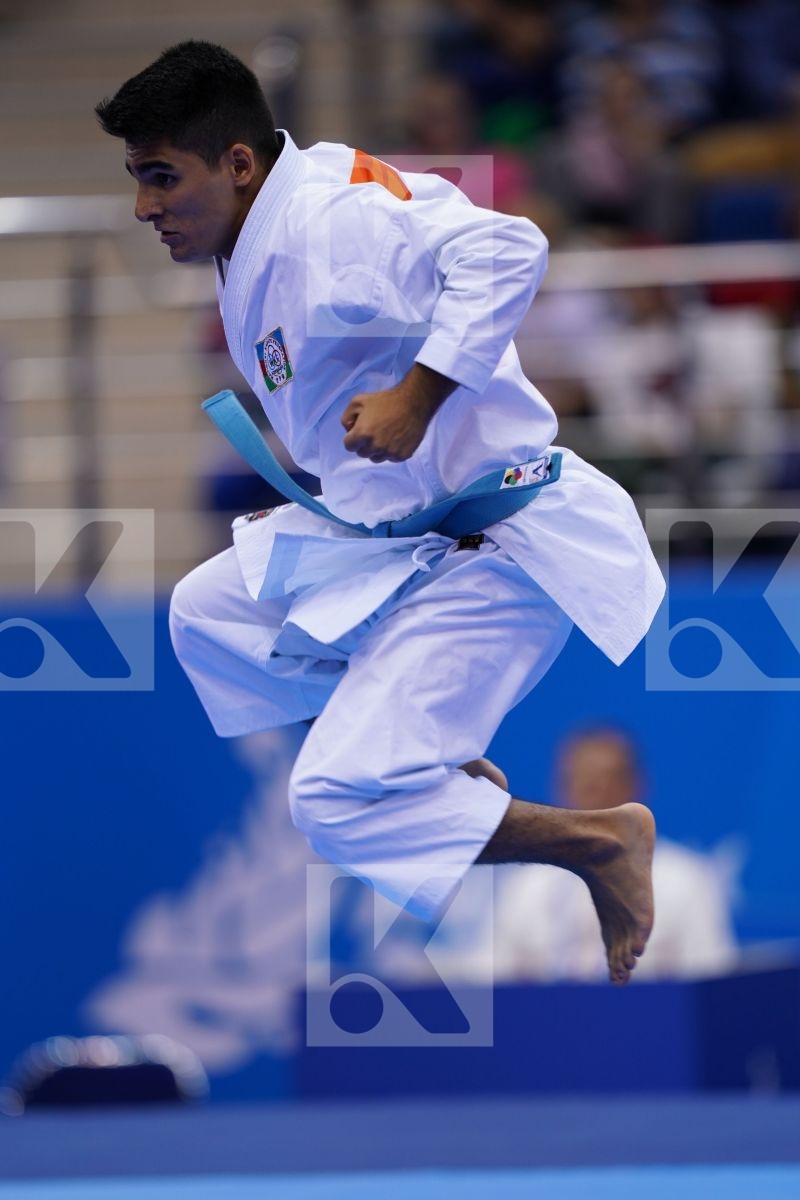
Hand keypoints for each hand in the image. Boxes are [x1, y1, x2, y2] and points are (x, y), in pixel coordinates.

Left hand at [341, 365, 456, 462]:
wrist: (414, 402)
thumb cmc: (385, 400)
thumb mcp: (358, 400)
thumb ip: (346, 417)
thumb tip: (348, 430)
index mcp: (362, 434)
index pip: (349, 446)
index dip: (353, 438)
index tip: (360, 431)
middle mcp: (375, 446)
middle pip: (362, 453)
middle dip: (364, 444)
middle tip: (373, 432)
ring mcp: (389, 452)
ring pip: (376, 458)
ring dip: (377, 450)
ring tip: (385, 436)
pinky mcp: (402, 455)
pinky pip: (391, 458)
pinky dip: (391, 451)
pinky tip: (395, 438)